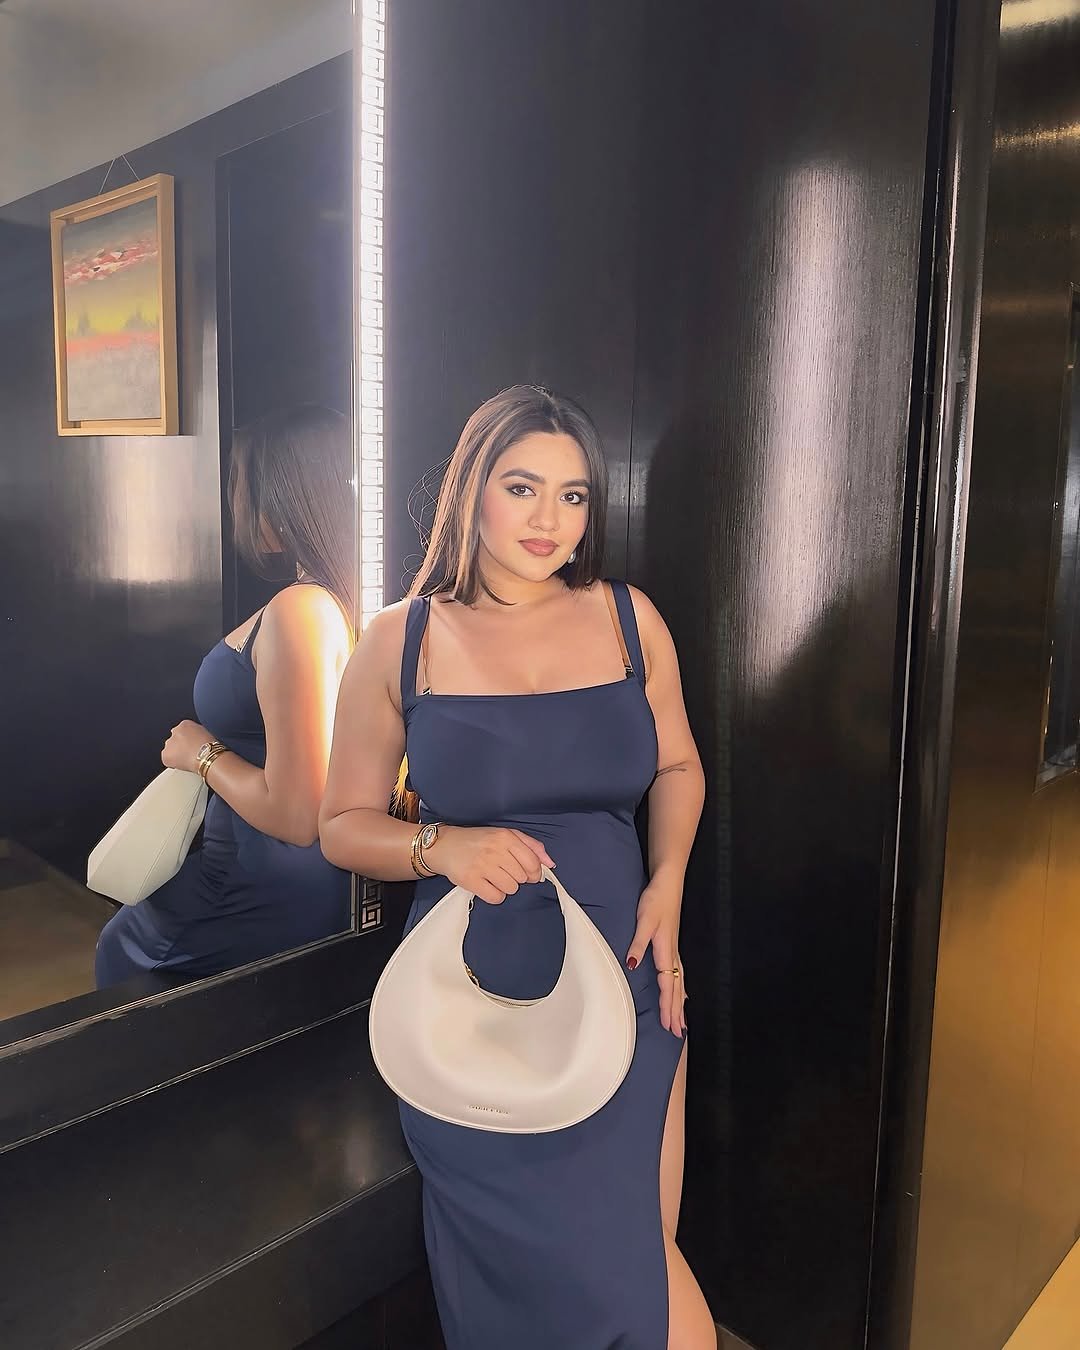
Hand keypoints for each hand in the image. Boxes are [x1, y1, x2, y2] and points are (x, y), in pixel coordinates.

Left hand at [162, 720, 212, 773]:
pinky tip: (184, 763)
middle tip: (190, 752)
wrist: (207, 756)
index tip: (191, 744)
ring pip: (170, 749)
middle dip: (180, 746)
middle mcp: (175, 731)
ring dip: (176, 753)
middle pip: (174, 739)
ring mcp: (169, 743)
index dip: (187, 740)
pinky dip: (173, 762)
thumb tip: (192, 739)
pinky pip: (167, 759)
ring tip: (188, 758)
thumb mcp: (205, 733)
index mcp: (185, 724)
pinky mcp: (166, 754)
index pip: (182, 731)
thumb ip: (195, 733)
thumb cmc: (210, 746)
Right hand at [428, 826, 554, 905]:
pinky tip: (487, 885)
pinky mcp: (470, 880)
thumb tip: (550, 864)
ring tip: (494, 877)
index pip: (533, 863)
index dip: (534, 873)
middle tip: (503, 871)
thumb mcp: (505, 835)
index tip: (527, 874)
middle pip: (522, 878)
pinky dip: (494, 895)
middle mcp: (495, 850)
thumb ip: (531, 846)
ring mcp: (482, 865)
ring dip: (505, 887)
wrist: (445, 845)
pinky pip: (496, 897)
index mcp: (506, 837)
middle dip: (517, 878)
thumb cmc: (478, 841)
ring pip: (511, 889)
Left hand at [626, 875, 686, 1037]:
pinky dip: (680, 988)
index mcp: (666, 950)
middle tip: (678, 1033)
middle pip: (677, 988)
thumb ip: (638, 944)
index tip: (668, 1025)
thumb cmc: (656, 900)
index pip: (667, 984)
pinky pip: (679, 973)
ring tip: (682, 1022)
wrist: (668, 883)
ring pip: (679, 982)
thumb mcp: (644, 921)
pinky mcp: (672, 944)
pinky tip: (682, 994)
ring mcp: (674, 949)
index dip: (668, 1006)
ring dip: (680, 1003)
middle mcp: (672, 953)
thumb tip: (632, 966)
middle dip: (677, 1011)